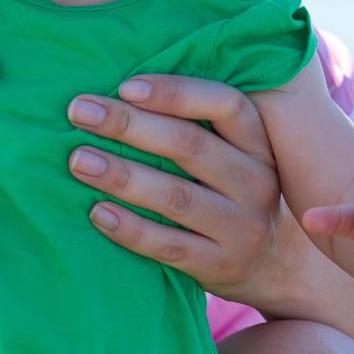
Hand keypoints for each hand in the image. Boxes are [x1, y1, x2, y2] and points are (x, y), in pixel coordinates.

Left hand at [66, 74, 286, 298]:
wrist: (275, 267)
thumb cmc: (233, 195)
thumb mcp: (236, 157)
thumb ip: (199, 126)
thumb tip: (121, 92)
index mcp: (259, 144)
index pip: (226, 104)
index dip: (175, 92)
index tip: (125, 86)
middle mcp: (256, 182)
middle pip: (190, 146)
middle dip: (129, 125)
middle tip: (79, 112)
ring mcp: (241, 228)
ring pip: (176, 196)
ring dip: (122, 175)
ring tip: (79, 161)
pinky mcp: (220, 266)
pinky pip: (169, 246)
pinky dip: (130, 229)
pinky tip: (97, 212)